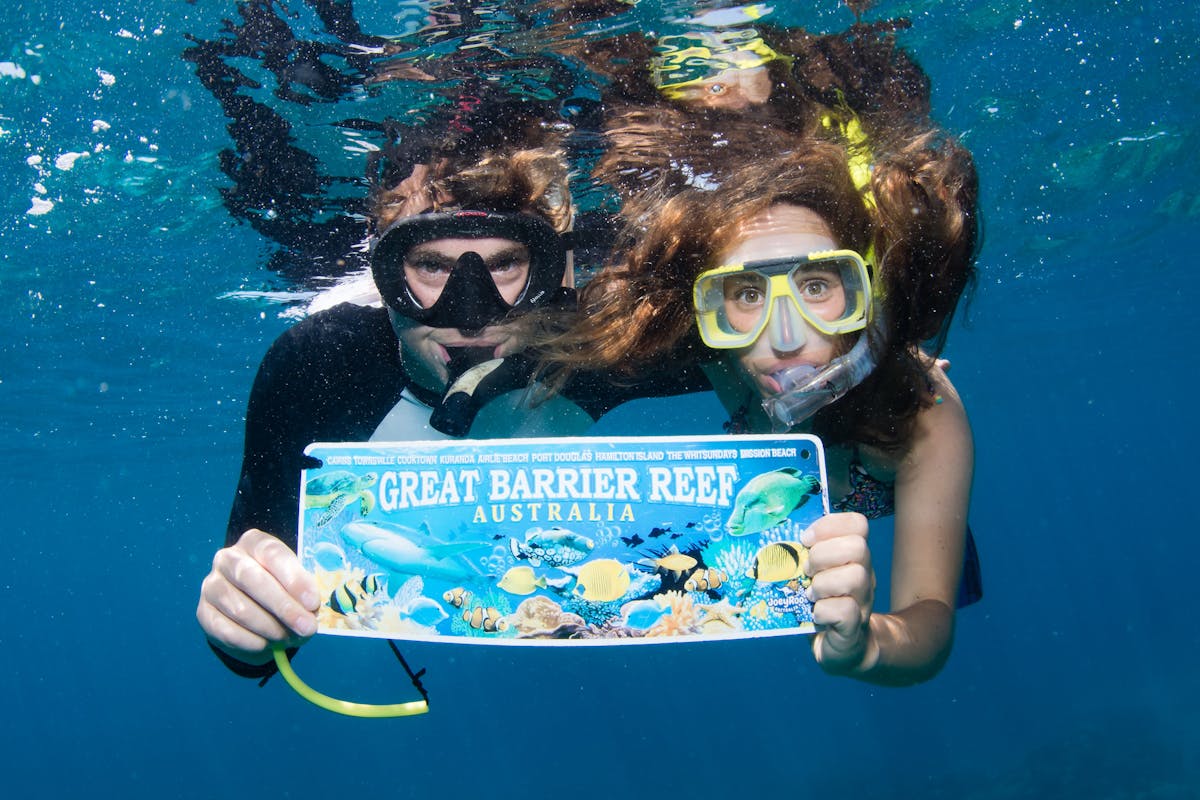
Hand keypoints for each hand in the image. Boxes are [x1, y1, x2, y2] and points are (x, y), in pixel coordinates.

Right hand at [197, 529, 319, 664]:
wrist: (251, 612)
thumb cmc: (281, 590)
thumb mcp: (295, 583)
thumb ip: (304, 590)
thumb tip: (312, 609)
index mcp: (254, 543)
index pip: (272, 554)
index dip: (294, 579)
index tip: (313, 602)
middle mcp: (228, 559)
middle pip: (253, 580)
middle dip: (284, 607)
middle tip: (307, 626)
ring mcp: (212, 586)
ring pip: (240, 609)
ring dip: (270, 628)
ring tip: (290, 638)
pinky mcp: (204, 613)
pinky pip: (227, 631)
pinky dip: (252, 641)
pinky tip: (267, 644)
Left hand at [802, 512, 876, 674]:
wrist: (842, 648)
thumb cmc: (819, 604)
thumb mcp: (812, 574)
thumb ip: (801, 554)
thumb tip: (770, 533)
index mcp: (853, 557)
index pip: (858, 524)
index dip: (830, 525)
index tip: (806, 539)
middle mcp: (864, 575)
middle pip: (857, 547)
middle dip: (822, 555)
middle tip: (806, 571)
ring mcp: (863, 601)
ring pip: (855, 577)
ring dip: (823, 584)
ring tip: (810, 594)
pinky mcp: (854, 626)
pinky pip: (845, 610)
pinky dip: (824, 611)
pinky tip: (815, 614)